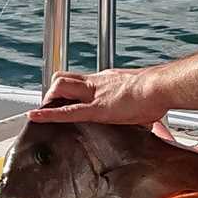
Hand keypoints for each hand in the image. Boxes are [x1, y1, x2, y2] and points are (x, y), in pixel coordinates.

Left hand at [28, 68, 169, 123]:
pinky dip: (49, 115)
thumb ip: (138, 107)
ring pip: (60, 87)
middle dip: (53, 92)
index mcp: (107, 80)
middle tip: (49, 105)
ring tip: (42, 112)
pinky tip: (36, 117)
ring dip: (49, 100)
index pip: (82, 81)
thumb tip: (149, 117)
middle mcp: (97, 83)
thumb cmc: (158, 92)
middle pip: (64, 79)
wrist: (160, 87)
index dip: (70, 89)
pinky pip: (67, 111)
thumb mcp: (142, 98)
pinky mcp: (97, 109)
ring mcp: (95, 94)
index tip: (66, 97)